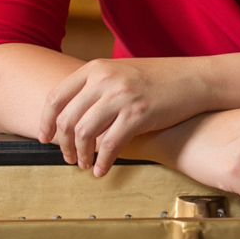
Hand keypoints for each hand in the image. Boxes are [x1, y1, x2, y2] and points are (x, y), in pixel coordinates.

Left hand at [38, 56, 208, 173]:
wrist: (195, 79)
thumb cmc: (159, 79)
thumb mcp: (121, 72)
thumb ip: (97, 87)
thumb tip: (73, 115)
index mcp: (96, 68)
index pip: (56, 97)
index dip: (46, 122)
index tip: (44, 138)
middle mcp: (104, 79)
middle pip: (67, 119)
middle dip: (64, 144)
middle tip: (68, 158)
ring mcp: (121, 96)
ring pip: (85, 133)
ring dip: (81, 154)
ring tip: (84, 165)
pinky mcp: (139, 114)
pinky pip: (111, 144)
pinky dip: (103, 161)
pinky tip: (101, 170)